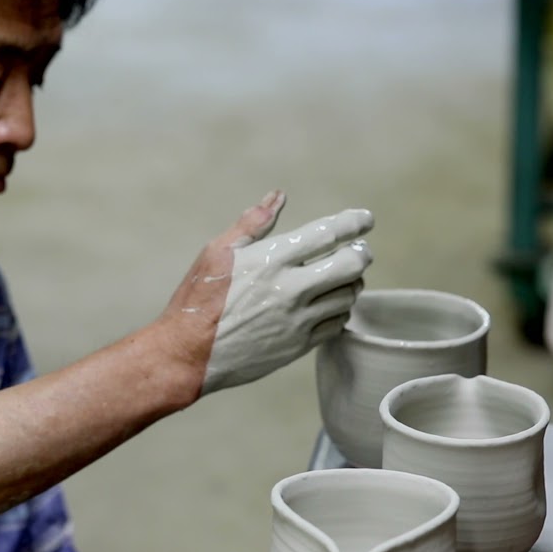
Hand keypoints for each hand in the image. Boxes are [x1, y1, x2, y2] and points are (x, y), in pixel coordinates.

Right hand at [159, 190, 373, 396]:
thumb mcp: (217, 252)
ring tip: (340, 277)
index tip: (364, 220)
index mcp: (272, 259)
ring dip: (351, 283)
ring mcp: (298, 320)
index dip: (354, 223)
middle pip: (351, 266)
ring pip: (348, 296)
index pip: (329, 234)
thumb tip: (278, 197)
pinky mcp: (298, 346)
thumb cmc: (199, 300)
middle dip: (360, 254)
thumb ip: (252, 223)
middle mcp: (291, 289)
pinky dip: (339, 310)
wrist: (188, 355)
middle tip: (357, 251)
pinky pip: (336, 324)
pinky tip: (328, 304)